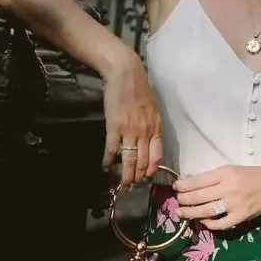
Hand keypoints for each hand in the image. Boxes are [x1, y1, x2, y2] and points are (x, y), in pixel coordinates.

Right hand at [101, 56, 161, 187]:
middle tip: (130, 187)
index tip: (144, 178)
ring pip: (128, 160)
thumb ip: (151, 127)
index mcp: (156, 128)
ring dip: (123, 175)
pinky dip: (108, 160)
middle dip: (136, 178)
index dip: (150, 171)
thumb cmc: (139, 90)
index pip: (156, 157)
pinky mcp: (115, 126)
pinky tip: (105, 167)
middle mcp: (145, 132)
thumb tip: (149, 143)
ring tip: (119, 185)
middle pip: (142, 162)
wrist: (126, 73)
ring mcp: (130, 130)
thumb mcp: (152, 110)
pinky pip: (112, 148)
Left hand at [174, 164, 260, 230]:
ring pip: (206, 211)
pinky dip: (209, 224)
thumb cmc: (249, 175)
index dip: (183, 186)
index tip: (176, 187)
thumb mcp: (229, 170)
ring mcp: (235, 204)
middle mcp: (229, 188)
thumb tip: (189, 183)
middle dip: (184, 200)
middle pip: (199, 197)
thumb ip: (211, 178)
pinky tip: (203, 221)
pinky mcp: (241, 217)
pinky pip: (220, 224)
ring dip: (191, 213)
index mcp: (225, 173)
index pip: (198, 181)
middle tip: (177, 201)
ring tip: (182, 213)